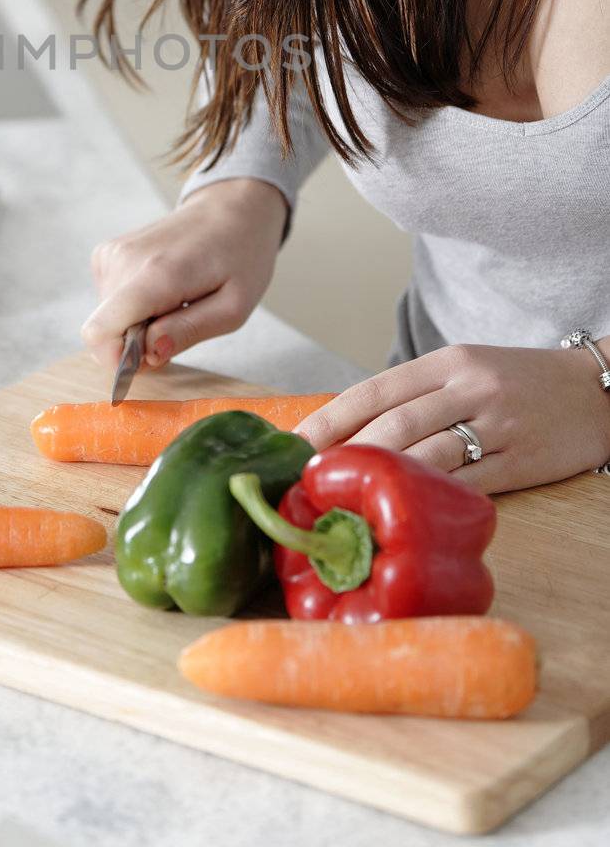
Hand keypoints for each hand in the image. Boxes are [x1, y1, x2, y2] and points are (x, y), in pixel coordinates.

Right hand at [81, 177, 287, 371]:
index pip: (100, 331)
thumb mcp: (233, 308)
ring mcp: (112, 253)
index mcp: (157, 275)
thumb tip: (148, 354)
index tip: (154, 356)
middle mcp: (125, 259)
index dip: (118, 360)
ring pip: (107, 317)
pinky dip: (134, 305)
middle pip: (106, 330)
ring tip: (176, 301)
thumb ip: (189, 332)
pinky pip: (109, 301)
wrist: (231, 209)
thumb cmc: (239, 258)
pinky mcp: (107, 253)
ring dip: (139, 322)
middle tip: (180, 322)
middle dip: (138, 341)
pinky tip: (163, 289)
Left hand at [294, 341, 609, 493]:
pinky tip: (401, 513)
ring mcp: (497, 425)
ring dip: (379, 481)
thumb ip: (417, 395)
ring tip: (342, 503)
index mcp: (447, 362)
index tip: (295, 445)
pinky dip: (429, 499)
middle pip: (392, 424)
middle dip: (342, 455)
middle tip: (307, 483)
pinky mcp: (522, 462)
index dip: (330, 419)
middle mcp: (468, 387)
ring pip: (425, 455)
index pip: (374, 390)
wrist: (597, 391)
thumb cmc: (518, 383)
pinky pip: (467, 485)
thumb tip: (352, 428)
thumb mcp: (465, 370)